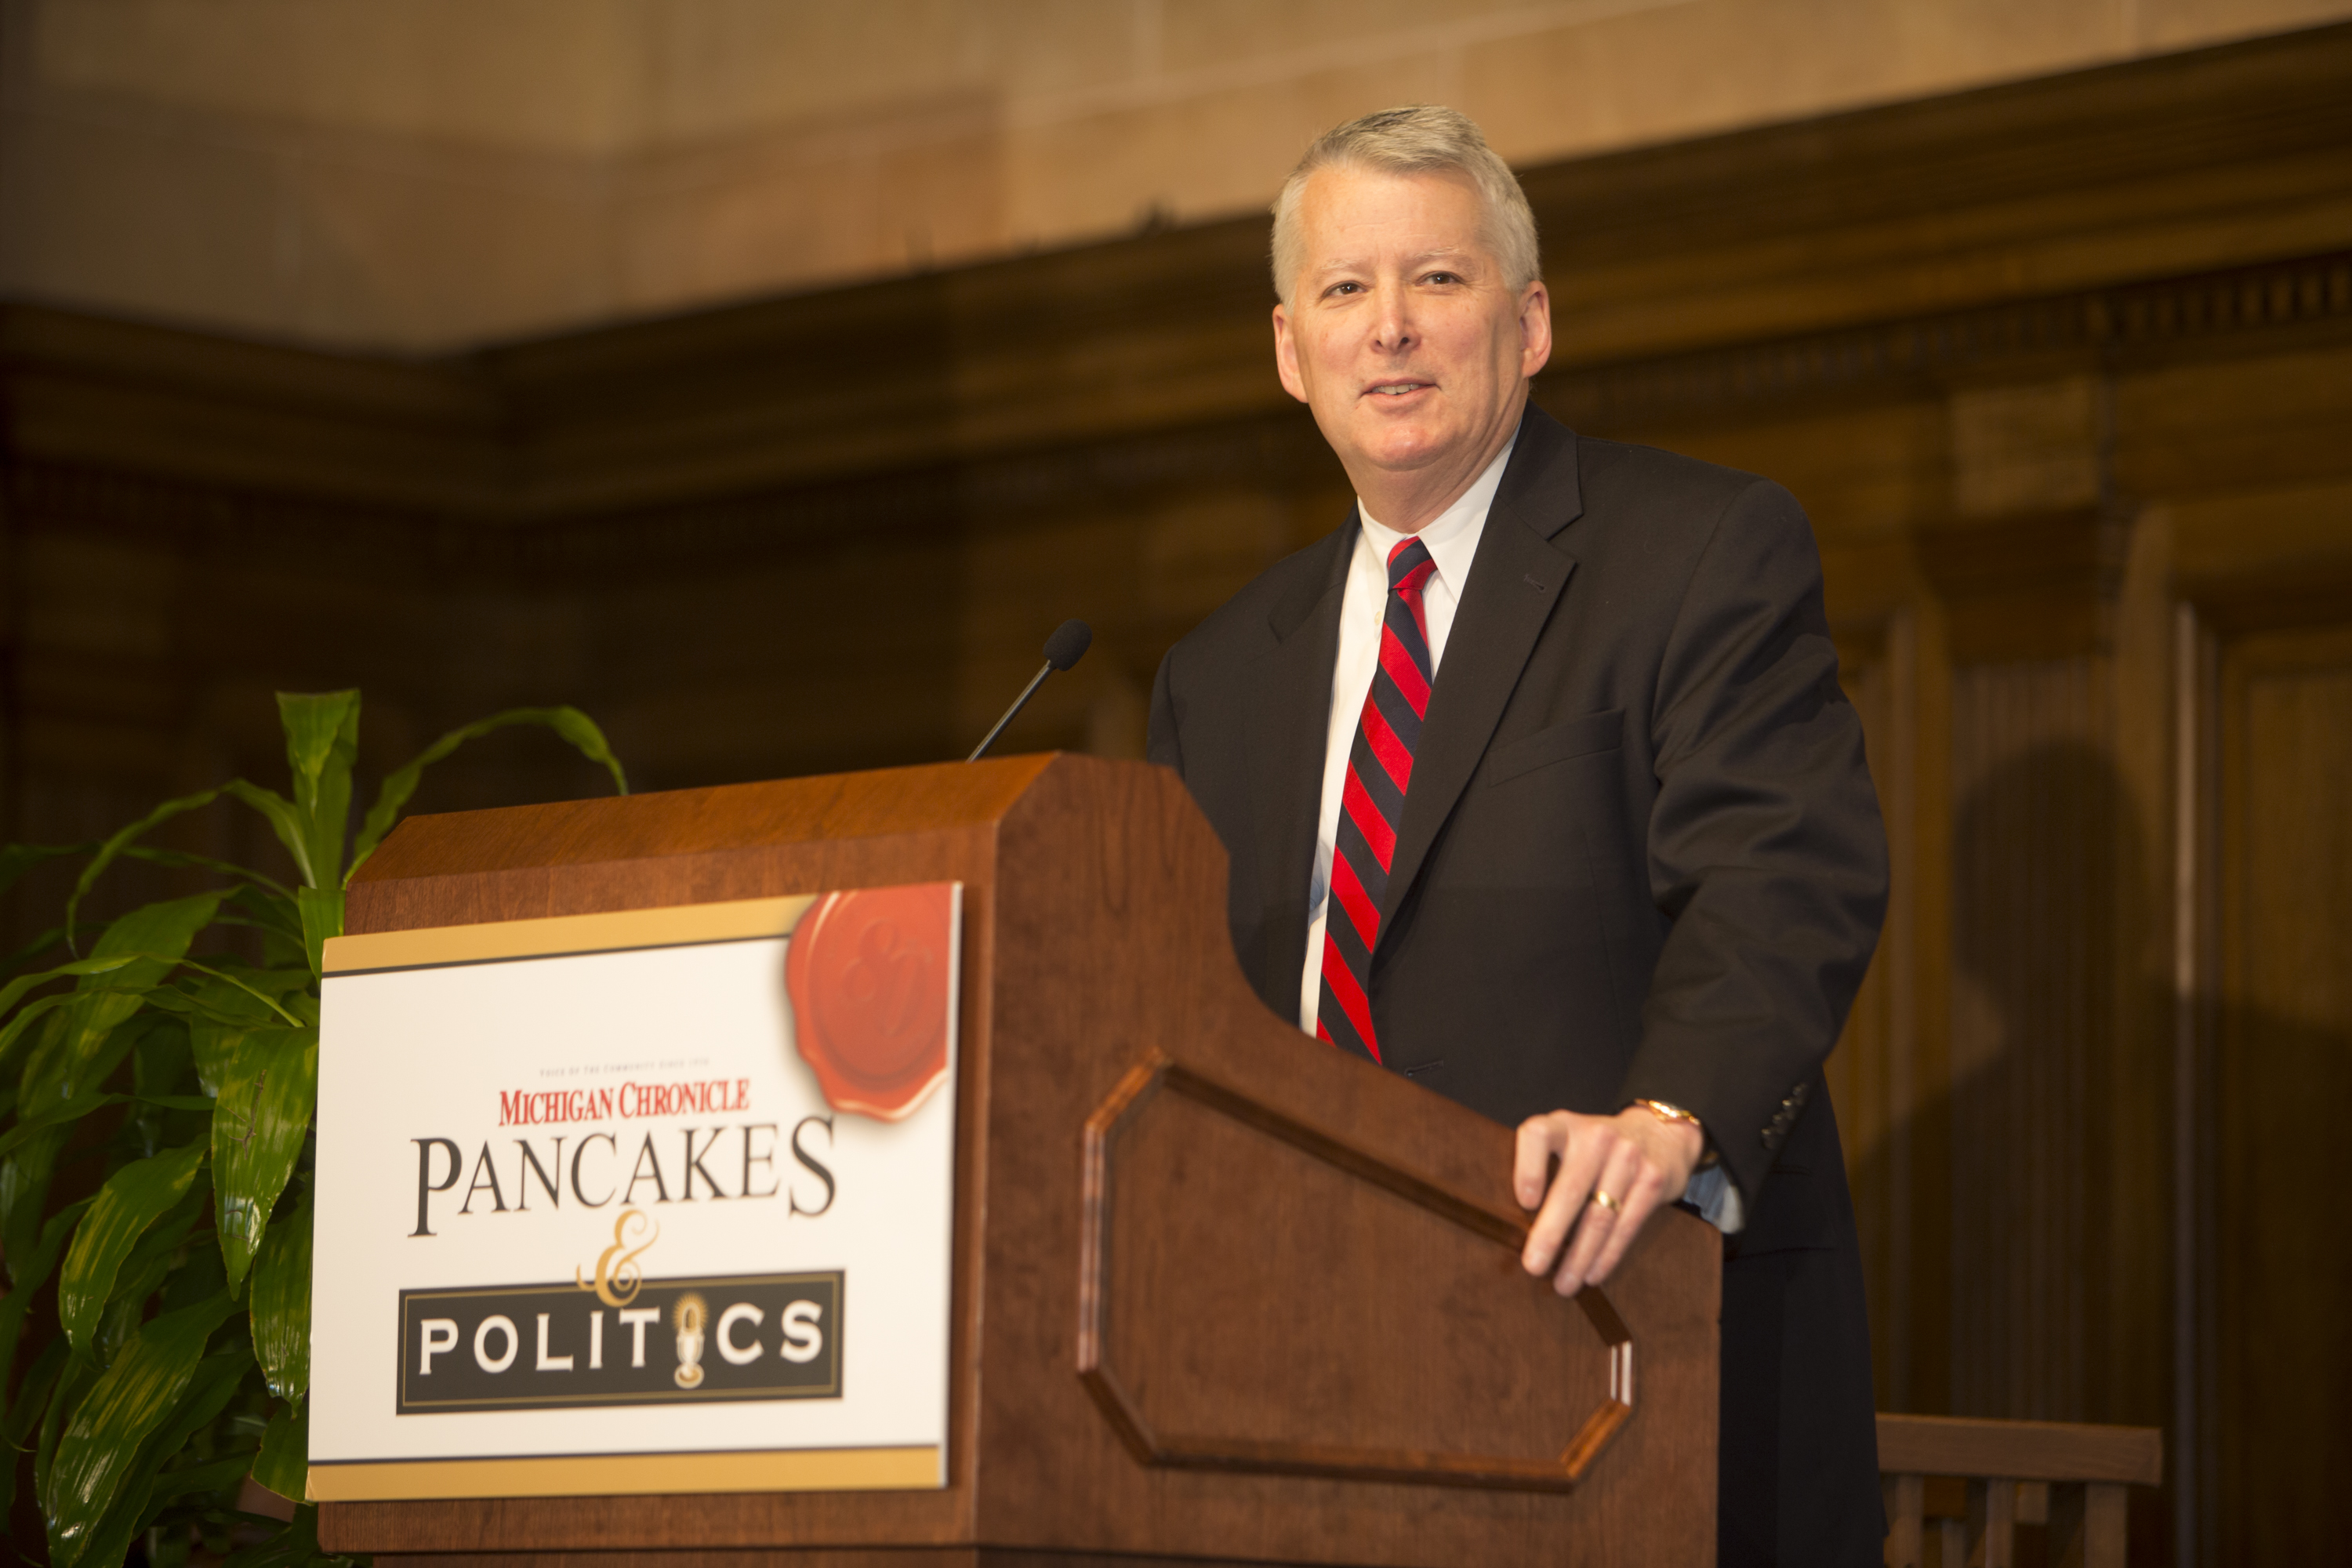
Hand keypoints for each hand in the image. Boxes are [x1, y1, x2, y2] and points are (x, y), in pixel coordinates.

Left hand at [1514, 1106, 1704, 1294]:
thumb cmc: (1596, 1149)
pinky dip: (1607, 1255)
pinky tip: (1593, 1274)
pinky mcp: (1652, 1180)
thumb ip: (1545, 1168)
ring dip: (1579, 1256)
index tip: (1524, 1203)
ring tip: (1564, 1284)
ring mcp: (1627, 1156)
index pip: (1537, 1135)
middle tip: (1533, 1266)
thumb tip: (1512, 1227)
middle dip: (1550, 1234)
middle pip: (1570, 1189)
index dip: (1528, 1168)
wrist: (1658, 1133)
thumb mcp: (1568, 1141)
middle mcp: (1595, 1136)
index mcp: (1564, 1125)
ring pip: (1599, 1216)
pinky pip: (1626, 1225)